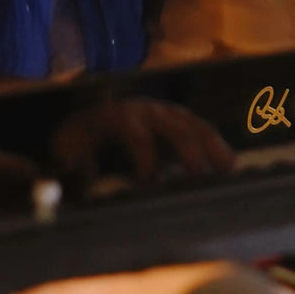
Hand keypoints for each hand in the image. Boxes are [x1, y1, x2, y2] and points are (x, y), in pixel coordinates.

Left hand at [48, 98, 234, 187]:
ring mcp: (164, 113)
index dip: (144, 156)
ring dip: (211, 145)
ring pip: (193, 125)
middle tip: (199, 175)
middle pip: (173, 125)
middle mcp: (145, 110)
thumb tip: (74, 171)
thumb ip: (71, 161)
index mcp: (117, 114)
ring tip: (228, 169)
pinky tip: (228, 167)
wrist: (85, 123)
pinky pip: (200, 131)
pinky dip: (214, 147)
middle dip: (187, 150)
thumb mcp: (66, 148)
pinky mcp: (177, 122)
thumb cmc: (76, 140)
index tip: (149, 183)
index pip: (136, 132)